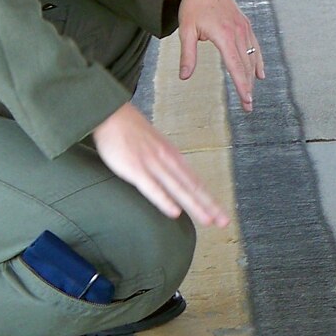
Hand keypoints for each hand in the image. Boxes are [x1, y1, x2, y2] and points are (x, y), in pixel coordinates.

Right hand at [93, 102, 229, 226]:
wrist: (112, 114)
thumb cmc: (131, 131)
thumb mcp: (156, 146)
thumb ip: (166, 162)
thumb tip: (175, 178)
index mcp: (173, 156)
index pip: (195, 182)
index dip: (210, 199)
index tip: (222, 214)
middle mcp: (168, 161)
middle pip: (192, 187)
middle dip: (210, 205)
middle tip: (224, 222)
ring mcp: (152, 165)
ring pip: (178, 189)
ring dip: (194, 205)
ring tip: (208, 220)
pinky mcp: (135, 169)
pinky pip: (152, 188)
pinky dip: (165, 200)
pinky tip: (175, 212)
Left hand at [177, 0, 263, 110]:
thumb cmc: (193, 7)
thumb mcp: (186, 31)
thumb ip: (187, 55)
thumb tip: (185, 76)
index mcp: (224, 36)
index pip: (236, 66)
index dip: (242, 85)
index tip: (246, 100)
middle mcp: (238, 33)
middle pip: (246, 66)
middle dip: (248, 88)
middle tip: (248, 107)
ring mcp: (244, 28)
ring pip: (252, 57)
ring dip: (252, 77)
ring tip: (250, 94)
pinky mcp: (245, 25)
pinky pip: (255, 47)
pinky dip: (258, 61)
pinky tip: (259, 73)